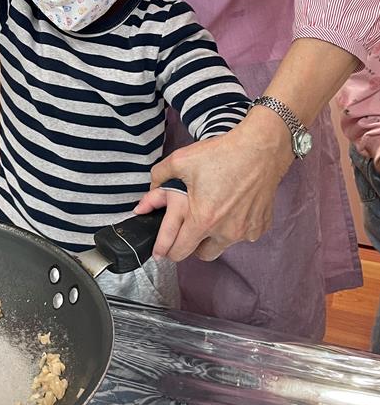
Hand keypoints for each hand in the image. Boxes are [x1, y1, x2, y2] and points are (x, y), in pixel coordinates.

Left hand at [135, 107, 292, 261]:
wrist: (259, 149)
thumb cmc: (220, 154)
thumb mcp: (181, 161)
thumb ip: (159, 178)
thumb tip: (145, 197)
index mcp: (202, 220)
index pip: (178, 251)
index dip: (166, 250)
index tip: (162, 250)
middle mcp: (225, 232)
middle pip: (201, 255)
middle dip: (190, 246)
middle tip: (187, 230)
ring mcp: (245, 231)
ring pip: (222, 245)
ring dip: (213, 237)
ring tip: (211, 215)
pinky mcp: (260, 226)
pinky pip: (242, 235)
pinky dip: (235, 227)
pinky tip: (232, 208)